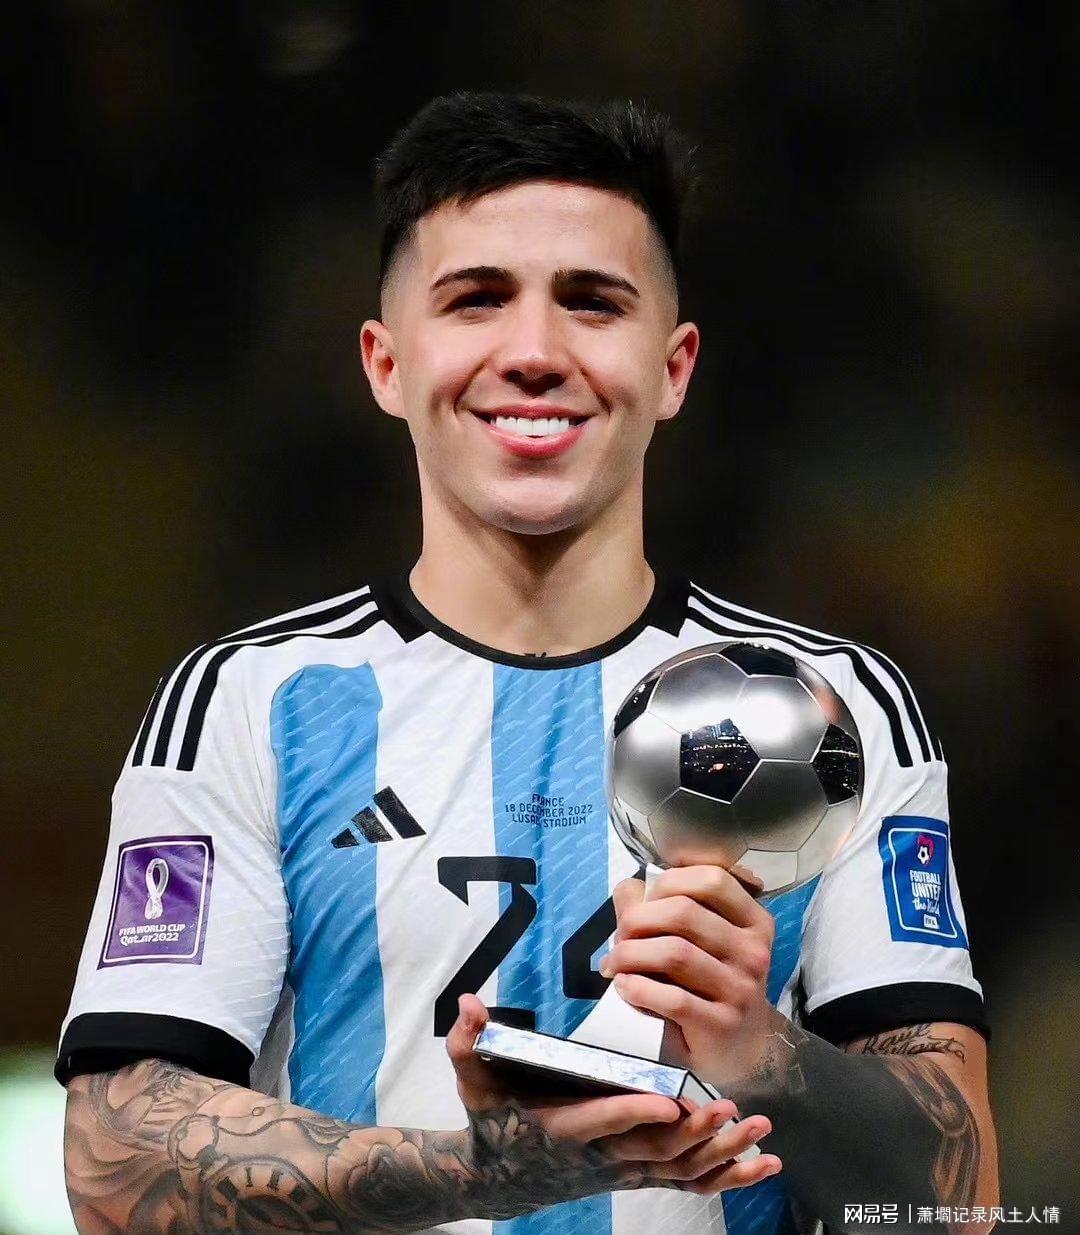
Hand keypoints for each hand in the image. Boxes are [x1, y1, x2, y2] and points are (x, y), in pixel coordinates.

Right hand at [446, 994, 780, 1216]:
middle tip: (728, 1107)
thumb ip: (469, 1042)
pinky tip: (763, 1165)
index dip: (632, 1111)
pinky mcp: (638, 1174)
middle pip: (652, 1148)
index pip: (601, 1120)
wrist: (500, 1177)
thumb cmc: (491, 1120)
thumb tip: (469, 1001)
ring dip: (720, 1153)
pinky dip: (727, 1176)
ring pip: (678, 1168)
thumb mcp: (473, 1081)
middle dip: (692, 1132)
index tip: (667, 1097)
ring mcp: (622, 1169)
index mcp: (562, 1127)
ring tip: (758, 1130)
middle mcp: (598, 1155)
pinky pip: (689, 1182)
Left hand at [600, 866, 777, 1089]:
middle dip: (637, 920)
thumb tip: (627, 888)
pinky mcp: (721, 1025)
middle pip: (683, 913)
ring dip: (629, 954)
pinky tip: (624, 987)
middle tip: (619, 937)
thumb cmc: (715, 985)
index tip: (643, 902)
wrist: (743, 1050)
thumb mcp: (704, 942)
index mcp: (753, 920)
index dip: (668, 882)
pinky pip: (672, 998)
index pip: (712, 879)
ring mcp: (740, 989)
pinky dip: (638, 988)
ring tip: (613, 964)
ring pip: (674, 953)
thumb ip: (664, 908)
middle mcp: (753, 951)